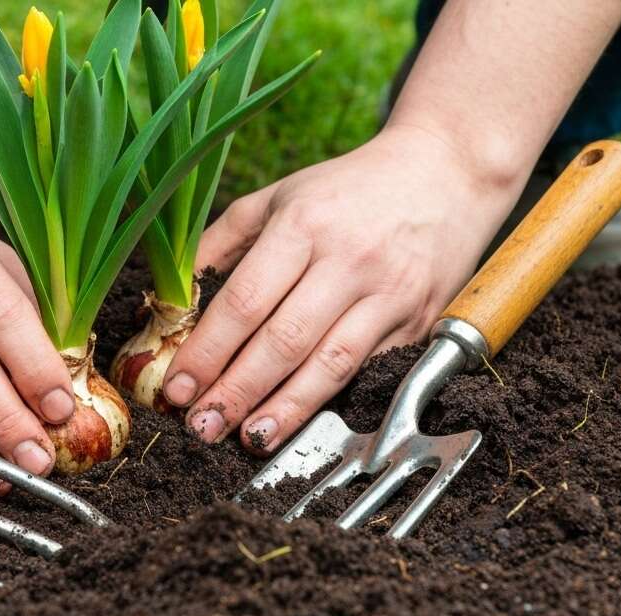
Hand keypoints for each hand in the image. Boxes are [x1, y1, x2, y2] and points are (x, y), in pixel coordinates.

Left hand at [161, 125, 521, 452]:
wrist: (448, 171)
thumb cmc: (350, 189)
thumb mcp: (280, 196)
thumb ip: (222, 241)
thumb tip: (173, 296)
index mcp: (304, 224)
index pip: (246, 300)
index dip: (208, 351)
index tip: (177, 387)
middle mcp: (349, 260)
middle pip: (284, 341)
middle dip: (236, 391)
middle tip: (201, 427)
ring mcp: (390, 294)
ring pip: (330, 364)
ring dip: (285, 409)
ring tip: (249, 439)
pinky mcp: (419, 321)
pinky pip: (369, 369)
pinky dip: (332, 401)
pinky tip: (301, 423)